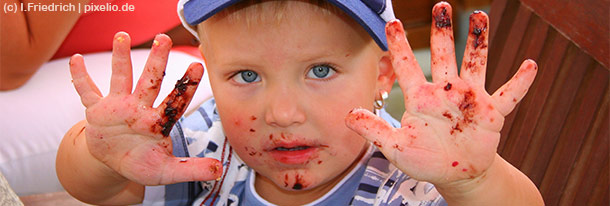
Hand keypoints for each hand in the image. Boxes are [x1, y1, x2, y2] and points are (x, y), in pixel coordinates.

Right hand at [70, 32, 221, 185]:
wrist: (113, 164)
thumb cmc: (142, 163)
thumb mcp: (166, 171)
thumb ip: (191, 169)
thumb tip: (218, 170)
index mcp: (158, 121)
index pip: (175, 100)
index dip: (186, 85)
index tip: (198, 66)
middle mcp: (140, 108)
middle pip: (151, 80)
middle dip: (157, 60)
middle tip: (164, 38)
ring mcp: (118, 107)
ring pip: (121, 78)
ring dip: (120, 58)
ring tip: (121, 37)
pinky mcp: (97, 111)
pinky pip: (87, 92)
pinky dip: (80, 78)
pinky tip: (76, 59)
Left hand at [345, 2, 536, 185]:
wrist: (457, 174)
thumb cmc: (426, 159)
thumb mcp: (395, 147)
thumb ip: (374, 130)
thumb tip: (349, 115)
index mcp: (421, 98)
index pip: (407, 67)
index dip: (399, 45)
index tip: (391, 23)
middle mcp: (445, 92)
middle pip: (444, 55)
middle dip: (442, 31)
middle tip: (440, 6)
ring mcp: (470, 99)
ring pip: (475, 63)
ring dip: (478, 41)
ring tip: (479, 16)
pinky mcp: (492, 113)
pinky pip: (509, 94)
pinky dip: (520, 82)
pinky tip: (530, 65)